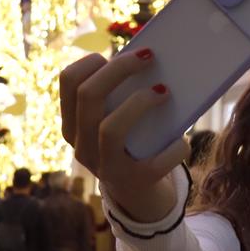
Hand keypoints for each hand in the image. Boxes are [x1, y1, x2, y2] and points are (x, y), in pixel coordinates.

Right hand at [59, 50, 189, 218]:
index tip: (116, 53)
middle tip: (149, 57)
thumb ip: (122, 96)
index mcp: (73, 125)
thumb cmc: (132, 144)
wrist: (140, 197)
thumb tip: (153, 57)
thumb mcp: (117, 120)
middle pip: (89, 96)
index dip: (90, 61)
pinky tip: (182, 140)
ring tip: (165, 91)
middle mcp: (82, 146)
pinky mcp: (134, 182)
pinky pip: (154, 162)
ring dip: (140, 103)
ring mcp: (105, 167)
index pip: (68, 82)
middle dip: (120, 69)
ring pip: (110, 128)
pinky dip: (173, 148)